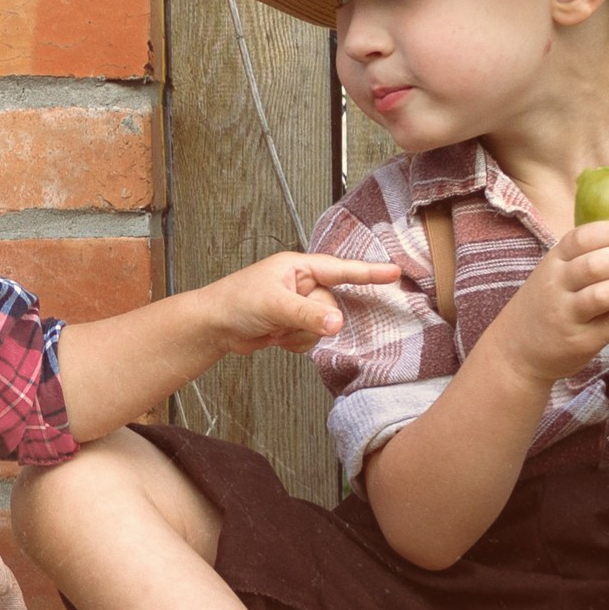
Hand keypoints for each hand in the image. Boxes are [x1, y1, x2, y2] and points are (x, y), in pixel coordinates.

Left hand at [201, 252, 402, 355]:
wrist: (213, 327)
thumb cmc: (235, 302)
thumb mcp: (274, 304)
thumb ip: (308, 313)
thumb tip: (337, 322)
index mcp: (299, 266)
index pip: (341, 269)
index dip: (368, 273)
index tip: (394, 273)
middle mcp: (302, 283)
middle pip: (332, 303)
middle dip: (313, 317)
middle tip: (287, 319)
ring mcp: (299, 305)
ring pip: (324, 325)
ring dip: (303, 333)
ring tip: (278, 328)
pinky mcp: (294, 325)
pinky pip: (312, 338)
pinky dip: (297, 343)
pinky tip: (277, 338)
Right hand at [487, 218, 608, 387]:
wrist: (517, 350)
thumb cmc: (548, 304)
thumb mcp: (557, 273)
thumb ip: (588, 255)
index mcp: (554, 261)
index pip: (582, 237)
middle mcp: (557, 285)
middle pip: (595, 264)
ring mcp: (568, 314)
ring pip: (604, 295)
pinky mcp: (582, 341)